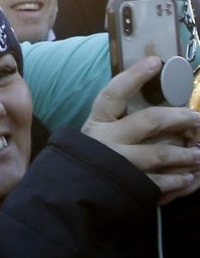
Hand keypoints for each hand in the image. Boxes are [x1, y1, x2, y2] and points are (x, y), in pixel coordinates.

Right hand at [82, 56, 199, 202]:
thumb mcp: (94, 136)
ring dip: (186, 154)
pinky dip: (179, 181)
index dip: (134, 76)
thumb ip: (115, 123)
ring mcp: (120, 163)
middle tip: (196, 117)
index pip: (115, 93)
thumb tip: (144, 109)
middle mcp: (108, 140)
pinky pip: (162, 182)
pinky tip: (189, 178)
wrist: (71, 195)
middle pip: (149, 121)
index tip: (155, 62)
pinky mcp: (130, 185)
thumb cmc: (86, 159)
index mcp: (98, 123)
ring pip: (161, 153)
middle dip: (178, 117)